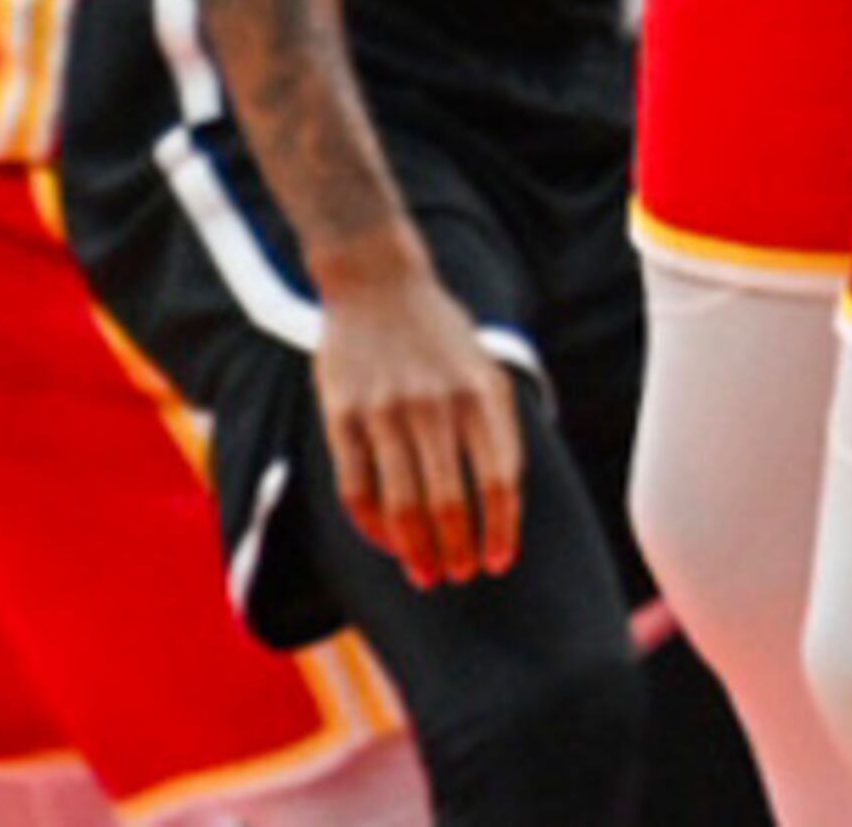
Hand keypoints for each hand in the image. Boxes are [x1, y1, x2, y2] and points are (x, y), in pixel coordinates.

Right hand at [314, 247, 528, 590]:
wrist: (376, 277)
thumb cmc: (438, 334)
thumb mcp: (483, 366)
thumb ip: (496, 426)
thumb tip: (506, 507)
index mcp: (481, 390)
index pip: (500, 479)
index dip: (502, 530)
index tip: (498, 563)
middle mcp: (437, 401)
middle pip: (450, 502)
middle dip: (457, 551)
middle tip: (459, 574)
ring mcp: (387, 409)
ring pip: (404, 505)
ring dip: (417, 551)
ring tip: (426, 573)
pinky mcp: (344, 415)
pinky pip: (357, 491)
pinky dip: (374, 529)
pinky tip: (388, 542)